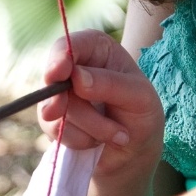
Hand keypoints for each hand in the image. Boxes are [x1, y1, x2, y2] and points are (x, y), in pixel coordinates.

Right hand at [38, 29, 164, 192]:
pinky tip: (97, 141)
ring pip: (55, 108)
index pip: (69, 44)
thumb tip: (76, 77)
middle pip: (56, 79)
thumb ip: (110, 84)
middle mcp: (73, 68)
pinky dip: (80, 140)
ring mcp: (60, 94)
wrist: (136, 151)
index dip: (60, 56)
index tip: (60, 72)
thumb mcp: (139, 96)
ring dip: (90, 127)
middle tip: (96, 118)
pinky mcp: (53, 120)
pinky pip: (55, 130)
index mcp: (96, 49)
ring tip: (117, 133)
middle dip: (80, 107)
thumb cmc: (142, 114)